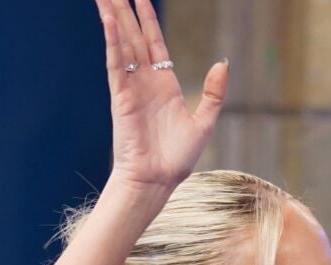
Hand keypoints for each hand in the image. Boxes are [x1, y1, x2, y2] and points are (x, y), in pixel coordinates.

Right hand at [94, 0, 227, 188]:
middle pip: (133, 37)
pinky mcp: (121, 97)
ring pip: (121, 44)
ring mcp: (131, 87)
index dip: (147, 19)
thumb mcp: (204, 122)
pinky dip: (113, 43)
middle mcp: (144, 81)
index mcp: (163, 84)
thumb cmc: (176, 158)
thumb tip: (222, 64)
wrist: (157, 181)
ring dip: (113, 19)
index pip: (154, 43)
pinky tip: (108, 23)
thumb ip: (213, 93)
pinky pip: (116, 64)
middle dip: (124, 11)